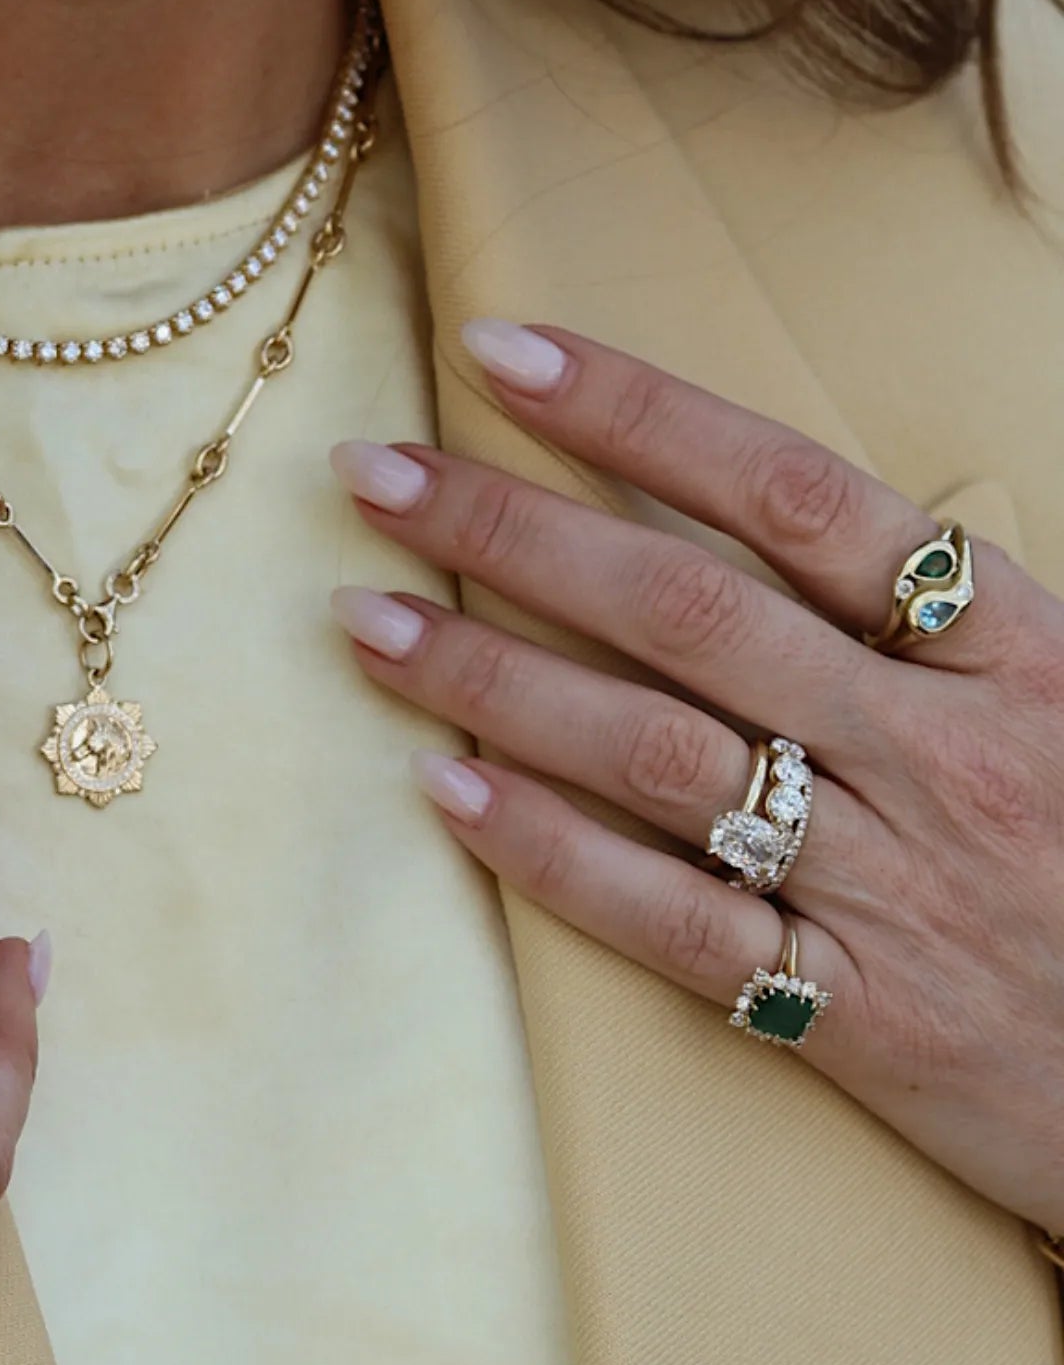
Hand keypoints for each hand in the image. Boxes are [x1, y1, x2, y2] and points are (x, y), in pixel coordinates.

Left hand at [329, 323, 1063, 1239]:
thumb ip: (946, 625)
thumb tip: (780, 525)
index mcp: (1015, 648)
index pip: (799, 495)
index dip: (643, 414)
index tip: (506, 353)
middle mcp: (939, 749)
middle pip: (687, 609)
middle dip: (513, 530)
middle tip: (373, 477)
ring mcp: (888, 882)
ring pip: (654, 753)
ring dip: (492, 679)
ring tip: (365, 624)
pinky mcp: (848, 1010)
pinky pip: (672, 922)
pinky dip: (552, 854)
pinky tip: (447, 793)